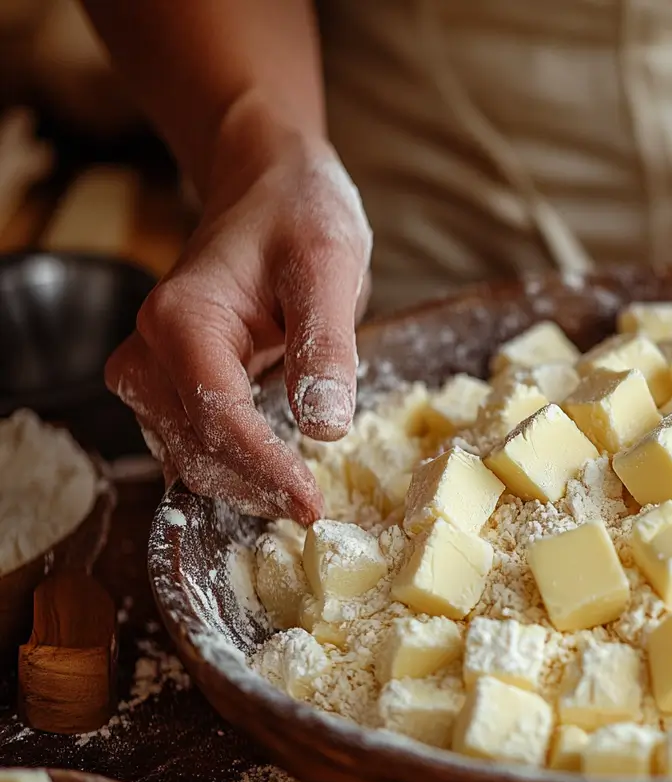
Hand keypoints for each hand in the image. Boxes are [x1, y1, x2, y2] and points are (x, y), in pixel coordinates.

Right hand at [106, 132, 370, 523]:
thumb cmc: (299, 214)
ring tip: (301, 500)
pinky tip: (277, 481)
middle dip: (254, 487)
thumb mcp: (329, 265)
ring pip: (188, 458)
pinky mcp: (170, 386)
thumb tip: (325, 427)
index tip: (311, 502)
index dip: (264, 468)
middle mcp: (150, 351)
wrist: (268, 188)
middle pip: (195, 448)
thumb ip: (327, 345)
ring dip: (241, 487)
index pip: (217, 418)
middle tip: (316, 511)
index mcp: (182, 319)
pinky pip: (194, 446)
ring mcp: (152, 372)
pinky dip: (233, 470)